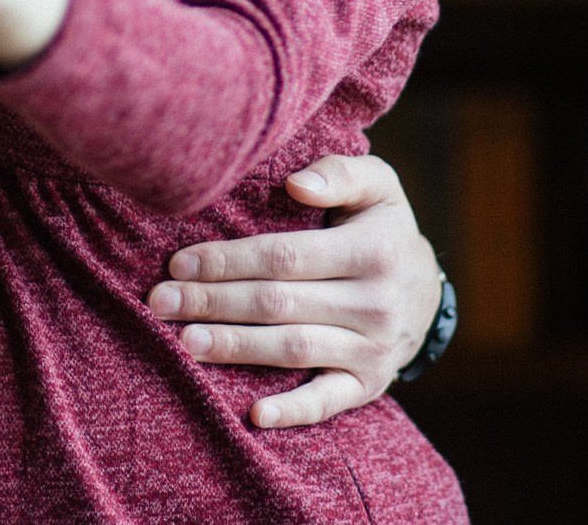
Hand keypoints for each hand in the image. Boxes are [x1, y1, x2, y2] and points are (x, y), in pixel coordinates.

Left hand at [150, 153, 442, 428]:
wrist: (428, 292)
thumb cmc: (382, 228)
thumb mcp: (378, 186)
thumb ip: (340, 173)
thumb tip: (296, 184)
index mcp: (371, 251)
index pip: (284, 257)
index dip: (228, 261)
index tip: (179, 264)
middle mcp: (374, 304)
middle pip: (278, 303)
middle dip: (213, 302)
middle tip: (160, 302)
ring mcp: (372, 350)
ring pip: (292, 349)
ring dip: (235, 347)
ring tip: (184, 341)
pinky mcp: (368, 385)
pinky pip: (327, 402)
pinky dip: (292, 411)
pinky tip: (253, 414)